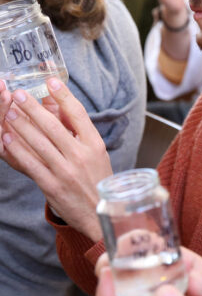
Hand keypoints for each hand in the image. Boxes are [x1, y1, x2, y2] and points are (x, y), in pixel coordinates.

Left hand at [0, 78, 110, 240]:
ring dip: (21, 125)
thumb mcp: (96, 154)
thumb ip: (78, 132)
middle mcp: (81, 156)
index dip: (63, 96)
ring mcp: (66, 171)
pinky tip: (7, 139)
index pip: (78, 114)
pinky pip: (31, 164)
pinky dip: (17, 150)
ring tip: (9, 112)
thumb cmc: (97, 181)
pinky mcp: (52, 186)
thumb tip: (59, 107)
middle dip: (33, 108)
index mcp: (95, 145)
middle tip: (19, 94)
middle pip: (53, 126)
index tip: (50, 82)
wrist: (99, 214)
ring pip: (39, 143)